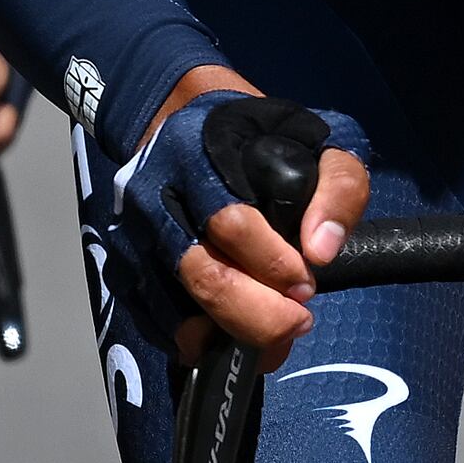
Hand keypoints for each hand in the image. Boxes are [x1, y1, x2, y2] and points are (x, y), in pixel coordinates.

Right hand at [106, 73, 370, 366]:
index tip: (307, 282)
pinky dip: (200, 344)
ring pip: (175, 311)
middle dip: (258, 315)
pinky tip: (237, 338)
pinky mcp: (126, 266)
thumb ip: (336, 188)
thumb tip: (321, 252)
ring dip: (231, 338)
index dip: (273, 264)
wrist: (181, 118)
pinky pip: (158, 324)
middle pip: (201, 275)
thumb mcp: (315, 141)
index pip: (230, 221)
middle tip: (298, 321)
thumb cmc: (259, 137)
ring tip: (275, 341)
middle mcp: (155, 194)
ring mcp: (134, 234)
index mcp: (200, 154)